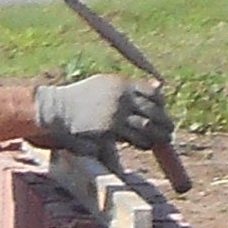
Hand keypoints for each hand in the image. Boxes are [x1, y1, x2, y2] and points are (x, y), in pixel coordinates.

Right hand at [33, 72, 166, 156]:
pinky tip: (144, 144)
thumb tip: (161, 88)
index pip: (152, 92)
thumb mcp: (106, 85)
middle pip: (153, 110)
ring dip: (156, 135)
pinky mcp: (111, 130)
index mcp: (122, 83)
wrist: (59, 110)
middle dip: (164, 122)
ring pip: (147, 126)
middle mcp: (122, 97)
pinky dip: (143, 143)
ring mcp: (116, 114)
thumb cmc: (81, 98)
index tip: (163, 112)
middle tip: (169, 130)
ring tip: (159, 140)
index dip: (161, 104)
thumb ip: (132, 87)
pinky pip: (135, 138)